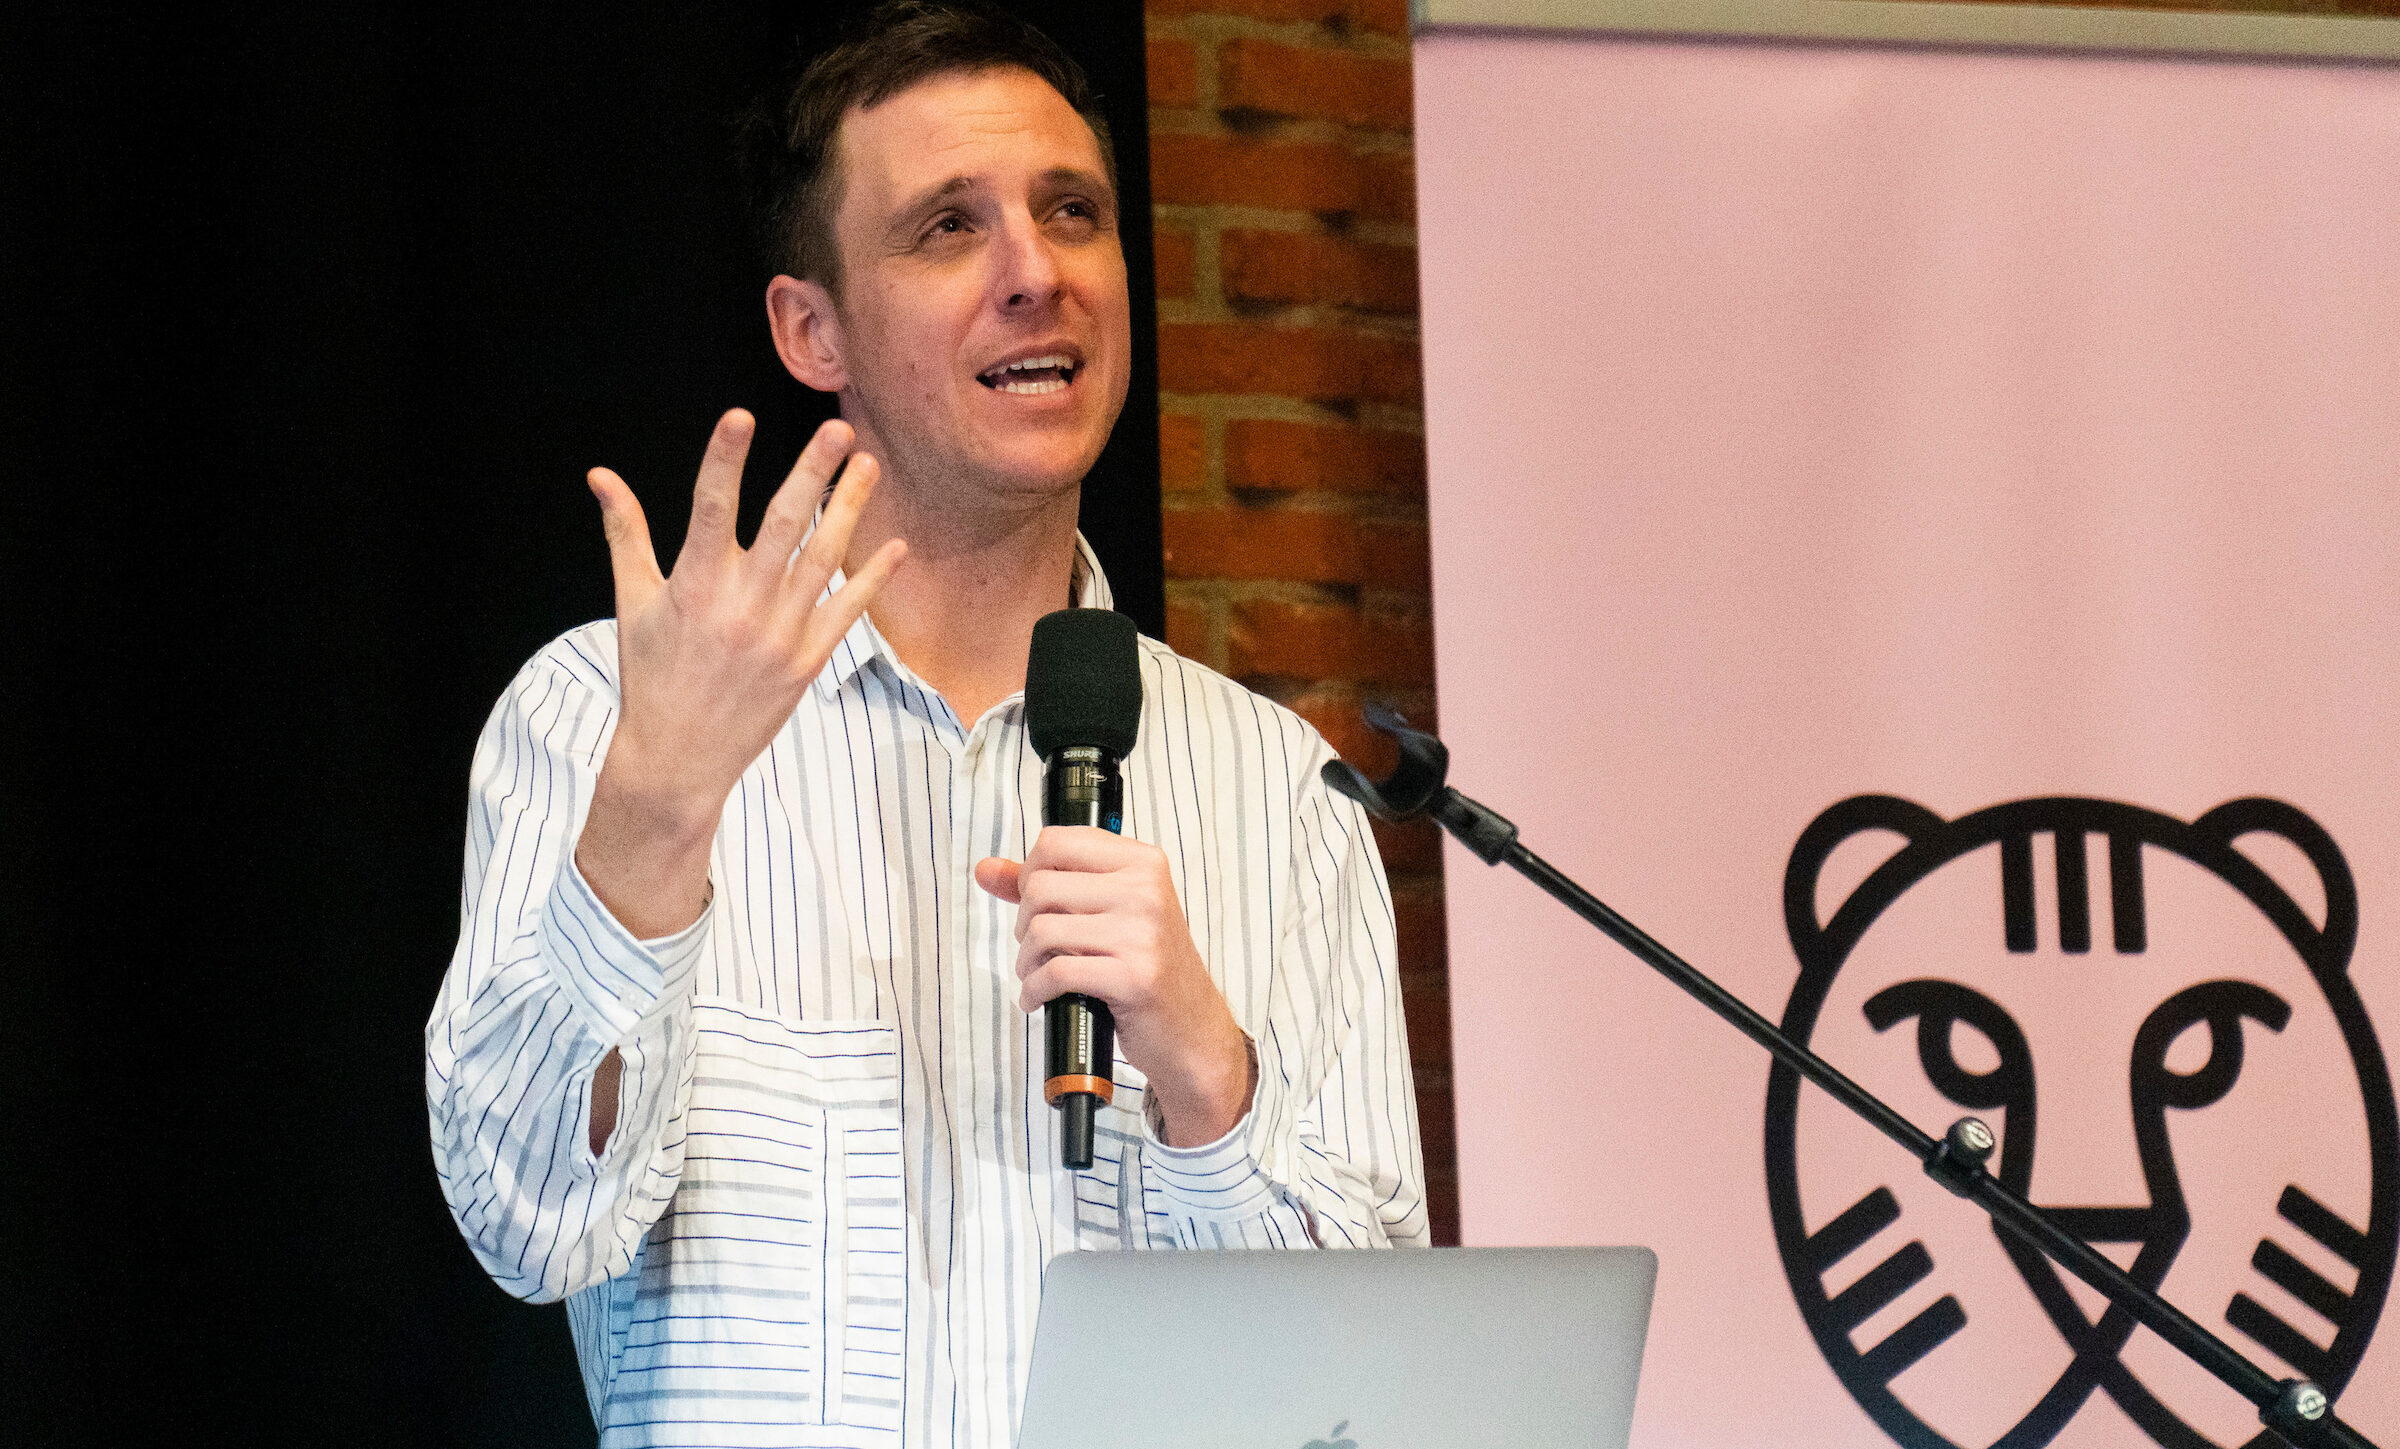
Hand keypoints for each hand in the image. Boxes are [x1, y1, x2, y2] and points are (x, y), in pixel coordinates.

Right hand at [577, 410, 905, 938]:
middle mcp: (741, 605)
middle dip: (812, 472)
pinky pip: (846, 609)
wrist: (677, 757)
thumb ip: (625, 533)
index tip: (741, 416)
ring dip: (849, 508)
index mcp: (693, 586)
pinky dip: (872, 576)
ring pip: (823, 557)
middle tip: (838, 429)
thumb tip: (601, 476)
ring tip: (867, 465)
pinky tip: (893, 544)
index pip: (710, 507)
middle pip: (782, 524)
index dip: (725, 459)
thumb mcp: (632, 603)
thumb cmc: (651, 674)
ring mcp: (780, 634)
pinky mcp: (807, 661)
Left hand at [975, 828, 1253, 1146]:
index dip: (1030, 874)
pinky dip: (1034, 990)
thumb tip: (984, 869)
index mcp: (1142, 861)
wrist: (1191, 1029)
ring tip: (1035, 974)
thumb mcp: (1107, 912)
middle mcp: (1146, 889)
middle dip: (1024, 923)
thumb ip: (1048, 884)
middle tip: (1036, 947)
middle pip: (1040, 886)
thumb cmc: (1145, 966)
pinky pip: (1056, 972)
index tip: (1037, 903)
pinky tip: (1038, 998)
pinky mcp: (1134, 977)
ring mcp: (1143, 933)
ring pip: (1042, 930)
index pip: (1055, 842)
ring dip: (1026, 960)